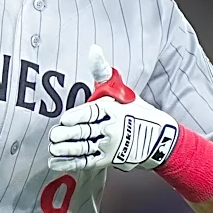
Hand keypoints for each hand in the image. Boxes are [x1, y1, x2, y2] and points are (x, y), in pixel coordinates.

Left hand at [48, 46, 177, 172]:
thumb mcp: (118, 89)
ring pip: (82, 148)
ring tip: (52, 148)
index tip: (64, 120)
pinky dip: (68, 163)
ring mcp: (110, 146)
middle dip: (66, 135)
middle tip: (54, 135)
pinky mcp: (108, 160)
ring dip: (65, 150)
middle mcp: (112, 128)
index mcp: (112, 110)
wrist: (160, 138)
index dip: (75, 118)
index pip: (90, 114)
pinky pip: (85, 162)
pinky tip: (54, 162)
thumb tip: (93, 49)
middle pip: (84, 132)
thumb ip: (101, 70)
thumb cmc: (132, 109)